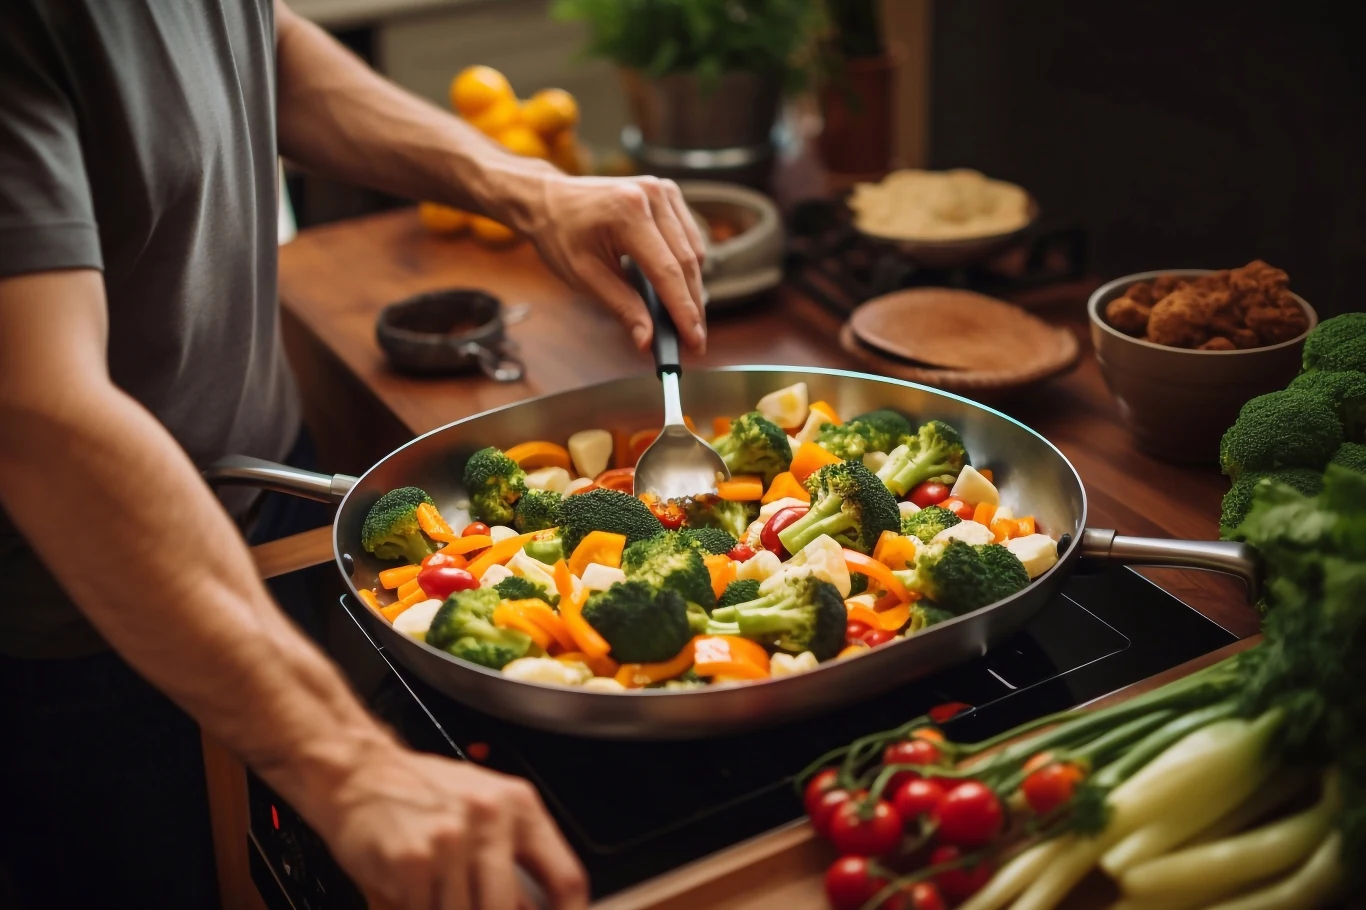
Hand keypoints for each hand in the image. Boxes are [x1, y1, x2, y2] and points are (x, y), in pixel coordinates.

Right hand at [318, 743, 587, 909]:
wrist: (355, 771)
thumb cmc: (418, 791)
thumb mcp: (481, 808)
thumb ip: (511, 855)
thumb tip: (533, 907)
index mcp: (518, 806)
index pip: (566, 879)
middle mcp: (491, 818)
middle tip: (461, 900)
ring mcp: (452, 840)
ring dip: (442, 906)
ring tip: (430, 891)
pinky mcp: (414, 860)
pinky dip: (412, 906)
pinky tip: (405, 890)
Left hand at [521, 173, 708, 352]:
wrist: (548, 199)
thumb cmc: (560, 235)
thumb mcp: (586, 277)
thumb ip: (622, 308)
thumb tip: (648, 341)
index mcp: (628, 213)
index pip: (668, 271)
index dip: (684, 311)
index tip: (694, 342)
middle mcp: (652, 195)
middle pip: (687, 262)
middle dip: (692, 306)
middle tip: (694, 341)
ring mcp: (662, 190)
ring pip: (694, 250)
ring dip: (693, 287)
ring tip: (686, 320)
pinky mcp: (667, 193)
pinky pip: (689, 237)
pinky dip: (688, 265)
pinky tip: (680, 288)